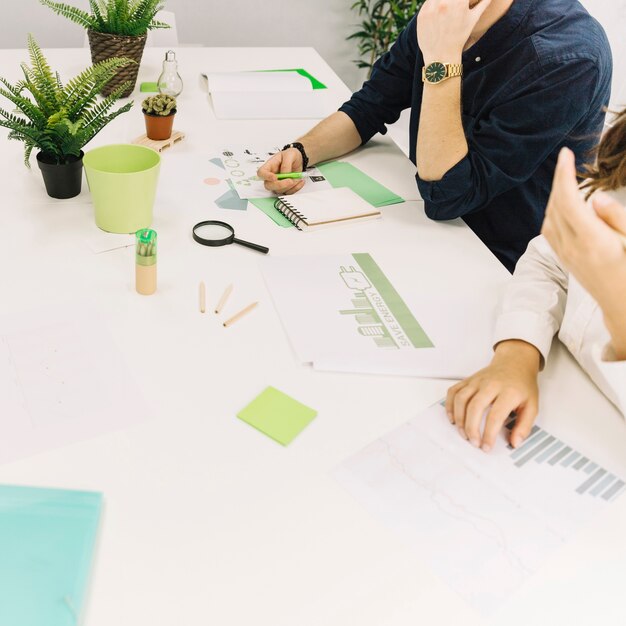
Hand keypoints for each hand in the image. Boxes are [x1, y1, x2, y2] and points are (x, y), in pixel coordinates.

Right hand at [256, 148, 305, 195]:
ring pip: (279, 190)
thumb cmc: (291, 156)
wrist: (299, 160)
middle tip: (290, 180)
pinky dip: (296, 188)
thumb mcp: (290, 154)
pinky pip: (288, 192)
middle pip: (269, 185)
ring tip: (297, 177)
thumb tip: (284, 173)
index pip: (261, 173)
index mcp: (269, 166)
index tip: (274, 177)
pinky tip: (300, 181)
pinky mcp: (285, 188)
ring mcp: (278, 183)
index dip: (266, 176)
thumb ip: (286, 164)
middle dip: (280, 185)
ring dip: (290, 186)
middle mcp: (271, 176)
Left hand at [416, 0, 491, 62]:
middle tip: (452, 7)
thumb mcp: (473, 19)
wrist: (441, 56)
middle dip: (451, 2)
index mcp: (459, 2)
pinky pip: (427, 2)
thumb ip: (484, 2)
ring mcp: (431, 8)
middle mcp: (444, 2)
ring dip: (441, 1)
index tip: (461, 3)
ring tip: (444, 11)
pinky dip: (432, 4)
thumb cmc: (460, 37)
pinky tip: (437, 14)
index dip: (461, 0)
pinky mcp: (421, 14)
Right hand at [445, 340, 540, 451]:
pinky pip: (454, 391)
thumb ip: (524, 426)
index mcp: (508, 392)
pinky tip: (453, 418)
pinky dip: (450, 405)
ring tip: (463, 433)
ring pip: (461, 399)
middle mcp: (491, 385)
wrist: (514, 362)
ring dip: (459, 419)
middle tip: (474, 442)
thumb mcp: (532, 406)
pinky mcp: (468, 380)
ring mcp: (477, 381)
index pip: (495, 416)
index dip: (489, 434)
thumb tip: (514, 443)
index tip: (487, 447)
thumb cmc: (522, 385)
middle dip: (471, 428)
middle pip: (475, 407)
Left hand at [542, 148, 625, 326]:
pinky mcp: (562, 258)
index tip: (565, 155)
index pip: (570, 201)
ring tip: (566, 176)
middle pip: (556, 205)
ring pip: (549, 216)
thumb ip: (615, 217)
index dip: (565, 175)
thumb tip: (593, 197)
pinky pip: (549, 229)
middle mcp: (573, 247)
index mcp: (593, 241)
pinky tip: (562, 202)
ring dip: (555, 194)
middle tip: (565, 159)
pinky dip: (553, 210)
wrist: (621, 302)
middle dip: (559, 179)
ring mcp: (564, 254)